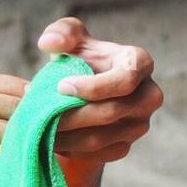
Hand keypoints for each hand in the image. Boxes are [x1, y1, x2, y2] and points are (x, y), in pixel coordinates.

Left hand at [37, 16, 162, 162]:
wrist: (83, 91)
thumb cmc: (80, 58)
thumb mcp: (71, 39)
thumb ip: (62, 32)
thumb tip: (49, 43)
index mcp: (139, 63)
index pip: (125, 80)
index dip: (93, 87)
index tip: (61, 86)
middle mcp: (148, 96)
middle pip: (112, 113)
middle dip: (72, 115)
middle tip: (40, 112)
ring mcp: (139, 125)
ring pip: (101, 138)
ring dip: (66, 135)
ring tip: (38, 126)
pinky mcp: (125, 146)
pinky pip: (97, 154)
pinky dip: (70, 149)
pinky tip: (50, 138)